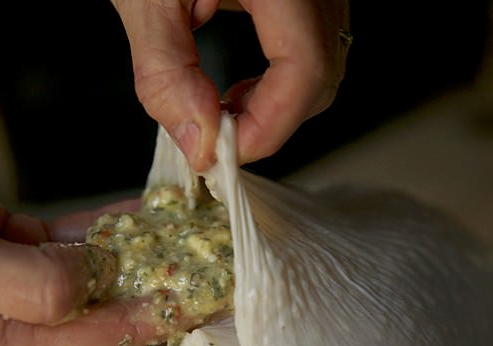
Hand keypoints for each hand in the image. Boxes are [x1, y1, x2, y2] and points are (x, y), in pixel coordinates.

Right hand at [0, 153, 186, 345]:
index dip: (155, 316)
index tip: (204, 298)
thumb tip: (96, 283)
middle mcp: (21, 323)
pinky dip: (107, 227)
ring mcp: (21, 287)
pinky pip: (75, 242)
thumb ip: (31, 283)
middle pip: (105, 306)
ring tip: (190, 228)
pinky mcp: (18, 251)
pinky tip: (145, 211)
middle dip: (156, 282)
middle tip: (210, 256)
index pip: (100, 335)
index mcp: (8, 345)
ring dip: (138, 249)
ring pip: (95, 271)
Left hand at [111, 0, 350, 171]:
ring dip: (277, 104)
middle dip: (271, 121)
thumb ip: (167, 72)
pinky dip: (280, 78)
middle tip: (216, 138)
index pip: (306, 69)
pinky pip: (314, 44)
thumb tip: (198, 141)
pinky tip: (240, 85)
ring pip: (325, 63)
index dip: (269, 126)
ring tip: (223, 111)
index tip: (221, 154)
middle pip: (324, 74)